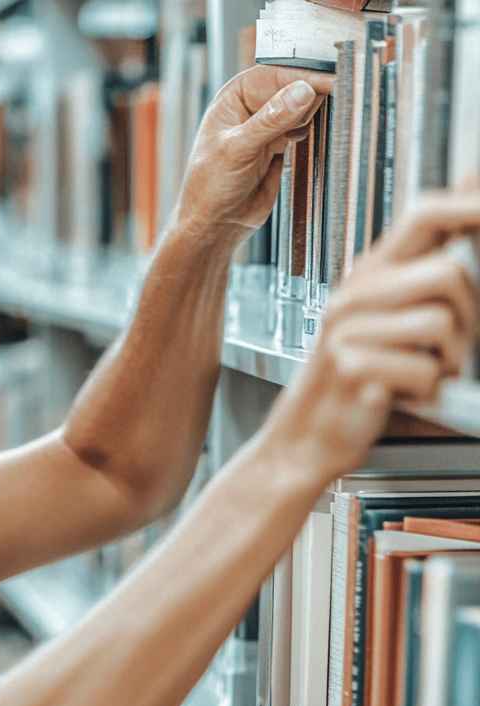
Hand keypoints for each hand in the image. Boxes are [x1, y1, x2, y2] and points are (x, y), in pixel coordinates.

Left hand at [173, 65, 331, 245]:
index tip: (333, 81)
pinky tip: (313, 139)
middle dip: (315, 94)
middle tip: (341, 98)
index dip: (306, 76)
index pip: (278, 74)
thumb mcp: (238, 150)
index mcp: (235, 96)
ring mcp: (269, 125)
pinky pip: (306, 130)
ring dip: (317, 114)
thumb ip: (270, 121)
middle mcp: (253, 106)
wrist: (216, 226)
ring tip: (325, 122)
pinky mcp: (281, 145)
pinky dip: (315, 132)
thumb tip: (303, 91)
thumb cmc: (210, 188)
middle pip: (295, 87)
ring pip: (304, 108)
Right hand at [262, 189, 479, 487]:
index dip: (471, 206)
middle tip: (449, 345)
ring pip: (441, 322)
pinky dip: (426, 391)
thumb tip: (473, 205)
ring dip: (449, 359)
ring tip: (421, 372)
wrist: (305, 437)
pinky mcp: (351, 368)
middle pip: (448, 272)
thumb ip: (428, 268)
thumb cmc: (357, 380)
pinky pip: (425, 370)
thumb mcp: (389, 317)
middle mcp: (355, 295)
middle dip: (469, 313)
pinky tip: (401, 394)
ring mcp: (348, 330)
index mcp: (367, 274)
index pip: (426, 213)